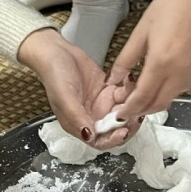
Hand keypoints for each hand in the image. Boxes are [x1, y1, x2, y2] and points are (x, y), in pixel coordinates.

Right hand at [18, 29, 132, 147]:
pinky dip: (129, 88)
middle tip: (136, 112)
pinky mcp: (107, 89)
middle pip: (116, 128)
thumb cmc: (54, 74)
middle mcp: (92, 115)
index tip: (123, 131)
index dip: (113, 139)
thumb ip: (76, 117)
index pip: (100, 140)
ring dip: (131, 104)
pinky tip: (128, 79)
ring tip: (133, 92)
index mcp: (79, 123)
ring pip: (123, 111)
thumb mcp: (64, 97)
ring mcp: (101, 102)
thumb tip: (89, 136)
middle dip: (128, 123)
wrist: (56, 51)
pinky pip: (124, 94)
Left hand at [108, 0, 190, 122]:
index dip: (128, 109)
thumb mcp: (141, 31)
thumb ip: (126, 59)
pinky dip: (172, 88)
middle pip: (158, 105)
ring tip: (145, 86)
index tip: (119, 113)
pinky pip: (185, 87)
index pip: (142, 98)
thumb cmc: (170, 7)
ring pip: (172, 97)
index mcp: (161, 62)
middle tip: (128, 106)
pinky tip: (164, 75)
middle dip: (141, 110)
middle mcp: (181, 73)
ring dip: (157, 98)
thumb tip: (114, 79)